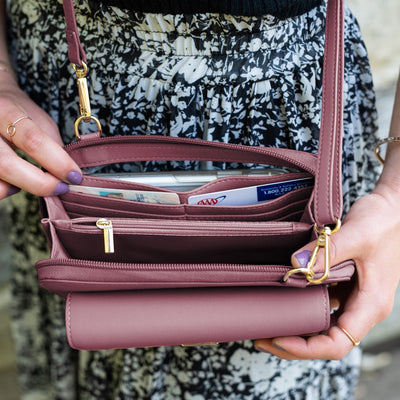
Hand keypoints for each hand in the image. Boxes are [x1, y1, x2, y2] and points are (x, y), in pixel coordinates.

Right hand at [0, 76, 81, 198]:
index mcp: (6, 111)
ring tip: (35, 182)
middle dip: (40, 183)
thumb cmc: (17, 111)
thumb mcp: (39, 119)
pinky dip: (5, 190)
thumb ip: (53, 144)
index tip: (74, 176)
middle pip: (7, 165)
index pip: (33, 140)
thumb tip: (71, 174)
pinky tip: (14, 182)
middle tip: (61, 188)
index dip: (58, 163)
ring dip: (21, 188)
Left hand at [254, 185, 399, 359]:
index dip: (307, 348)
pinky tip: (284, 302)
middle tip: (261, 337)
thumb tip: (295, 265)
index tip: (278, 339)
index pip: (338, 343)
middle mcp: (362, 306)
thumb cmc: (383, 221)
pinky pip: (322, 304)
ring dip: (297, 328)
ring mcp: (354, 296)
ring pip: (323, 325)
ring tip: (267, 324)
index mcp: (371, 304)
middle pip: (327, 340)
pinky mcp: (346, 284)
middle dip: (294, 344)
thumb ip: (327, 251)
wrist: (392, 208)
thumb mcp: (357, 235)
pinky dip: (303, 308)